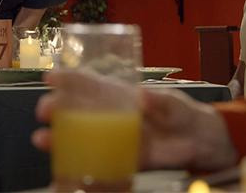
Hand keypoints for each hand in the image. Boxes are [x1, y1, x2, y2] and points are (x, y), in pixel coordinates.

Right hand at [31, 70, 237, 171]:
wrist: (203, 145)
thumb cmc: (186, 115)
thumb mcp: (175, 103)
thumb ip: (160, 101)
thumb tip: (142, 97)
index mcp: (122, 96)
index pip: (91, 83)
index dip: (69, 78)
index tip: (50, 77)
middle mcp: (113, 116)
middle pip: (79, 109)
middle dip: (58, 107)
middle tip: (44, 110)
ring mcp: (116, 138)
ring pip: (82, 136)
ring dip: (60, 137)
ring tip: (42, 139)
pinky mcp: (124, 159)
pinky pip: (98, 162)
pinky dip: (81, 165)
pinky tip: (64, 168)